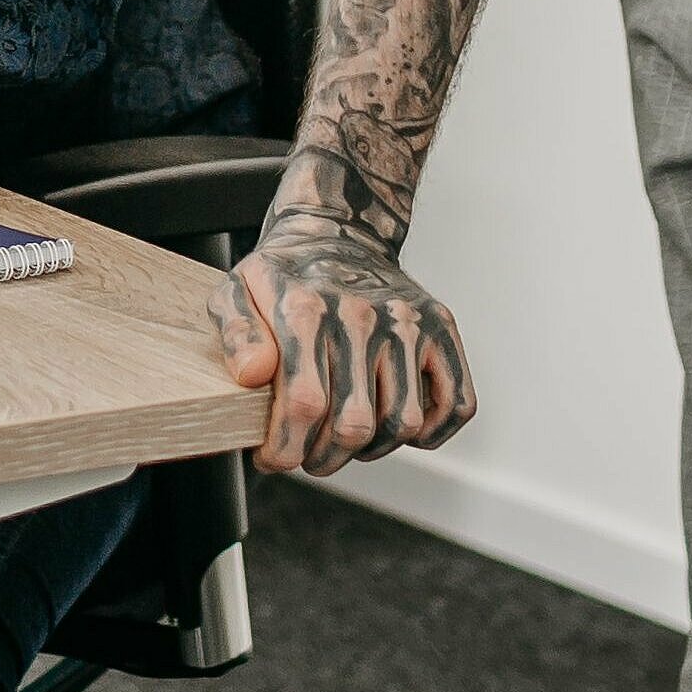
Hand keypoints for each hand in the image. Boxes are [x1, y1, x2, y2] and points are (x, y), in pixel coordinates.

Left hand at [218, 209, 474, 475]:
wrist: (340, 234)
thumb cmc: (286, 277)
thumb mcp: (236, 291)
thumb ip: (236, 334)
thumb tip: (253, 373)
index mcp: (306, 308)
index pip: (304, 402)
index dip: (286, 447)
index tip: (273, 458)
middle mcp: (363, 314)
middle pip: (354, 424)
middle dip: (323, 457)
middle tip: (307, 456)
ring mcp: (409, 322)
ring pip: (403, 423)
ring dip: (371, 450)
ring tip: (346, 442)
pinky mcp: (442, 328)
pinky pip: (455, 405)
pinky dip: (429, 433)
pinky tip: (391, 425)